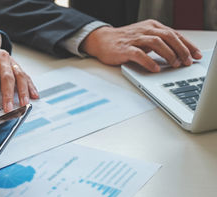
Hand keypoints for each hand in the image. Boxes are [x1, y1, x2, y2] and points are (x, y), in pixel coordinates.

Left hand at [0, 38, 38, 112]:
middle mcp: (1, 57)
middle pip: (7, 77)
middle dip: (8, 95)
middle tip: (8, 109)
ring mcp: (11, 61)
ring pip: (19, 76)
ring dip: (22, 92)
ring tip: (24, 104)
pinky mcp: (16, 66)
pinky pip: (25, 76)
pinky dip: (30, 86)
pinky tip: (33, 95)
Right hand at [81, 20, 201, 71]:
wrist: (101, 41)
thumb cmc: (124, 42)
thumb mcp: (145, 38)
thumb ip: (159, 43)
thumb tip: (178, 55)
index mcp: (152, 26)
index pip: (175, 34)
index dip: (187, 45)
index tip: (196, 55)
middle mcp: (145, 30)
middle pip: (169, 36)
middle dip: (181, 50)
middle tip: (187, 62)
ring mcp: (135, 39)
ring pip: (157, 43)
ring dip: (168, 54)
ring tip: (174, 65)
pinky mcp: (125, 49)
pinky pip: (139, 54)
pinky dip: (149, 62)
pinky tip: (155, 69)